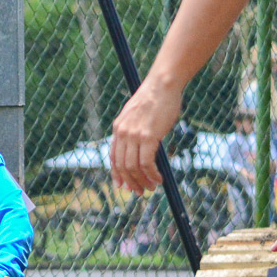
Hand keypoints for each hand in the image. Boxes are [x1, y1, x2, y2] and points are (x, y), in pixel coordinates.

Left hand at [110, 78, 182, 193]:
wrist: (163, 84)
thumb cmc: (155, 98)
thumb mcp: (138, 115)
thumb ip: (136, 131)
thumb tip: (142, 149)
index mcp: (118, 127)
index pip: (113, 157)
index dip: (117, 174)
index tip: (123, 185)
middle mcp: (122, 132)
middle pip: (122, 165)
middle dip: (131, 182)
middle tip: (141, 191)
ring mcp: (134, 135)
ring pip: (133, 167)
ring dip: (143, 181)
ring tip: (152, 187)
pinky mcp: (147, 136)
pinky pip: (146, 163)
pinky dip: (152, 174)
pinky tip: (159, 179)